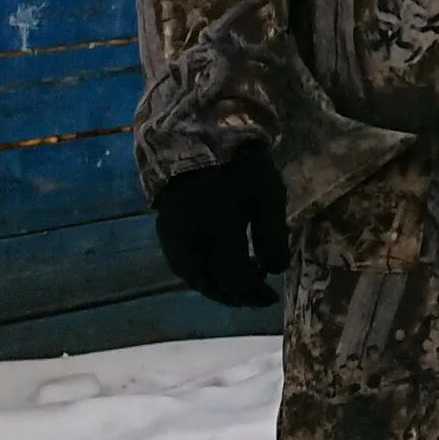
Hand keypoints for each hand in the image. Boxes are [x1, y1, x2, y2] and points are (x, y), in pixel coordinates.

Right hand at [153, 147, 290, 307]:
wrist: (195, 142)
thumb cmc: (239, 167)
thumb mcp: (268, 196)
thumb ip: (272, 236)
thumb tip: (274, 271)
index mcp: (219, 232)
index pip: (235, 279)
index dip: (253, 294)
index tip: (271, 297)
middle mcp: (191, 242)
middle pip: (212, 284)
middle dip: (236, 296)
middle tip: (257, 297)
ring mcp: (173, 239)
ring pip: (194, 278)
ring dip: (217, 288)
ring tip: (241, 283)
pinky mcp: (165, 234)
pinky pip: (182, 266)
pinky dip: (201, 275)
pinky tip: (218, 269)